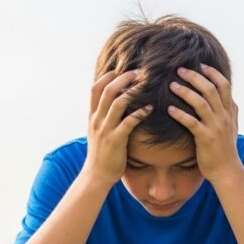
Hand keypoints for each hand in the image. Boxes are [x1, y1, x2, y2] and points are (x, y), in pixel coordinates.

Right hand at [82, 70, 153, 186]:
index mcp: (92, 116)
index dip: (107, 76)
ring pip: (117, 102)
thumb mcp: (97, 132)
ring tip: (145, 84)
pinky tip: (151, 108)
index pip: (95, 89)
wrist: (96, 175)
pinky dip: (140, 112)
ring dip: (132, 91)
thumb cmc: (101, 154)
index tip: (120, 68)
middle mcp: (97, 120)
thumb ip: (104, 118)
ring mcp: (105, 130)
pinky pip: (128, 122)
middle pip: (107, 90)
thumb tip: (115, 105)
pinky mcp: (116, 140)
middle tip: (139, 71)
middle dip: (123, 78)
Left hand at [167, 64, 242, 183]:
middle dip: (195, 77)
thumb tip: (230, 98)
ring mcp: (216, 127)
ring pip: (201, 103)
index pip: (224, 85)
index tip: (200, 64)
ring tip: (172, 85)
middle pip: (211, 89)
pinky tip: (169, 109)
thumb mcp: (233, 127)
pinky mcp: (206, 139)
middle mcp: (224, 116)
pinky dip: (180, 114)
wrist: (227, 171)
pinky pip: (192, 122)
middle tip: (179, 70)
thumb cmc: (225, 149)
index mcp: (230, 112)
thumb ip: (231, 112)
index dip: (213, 73)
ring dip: (185, 92)